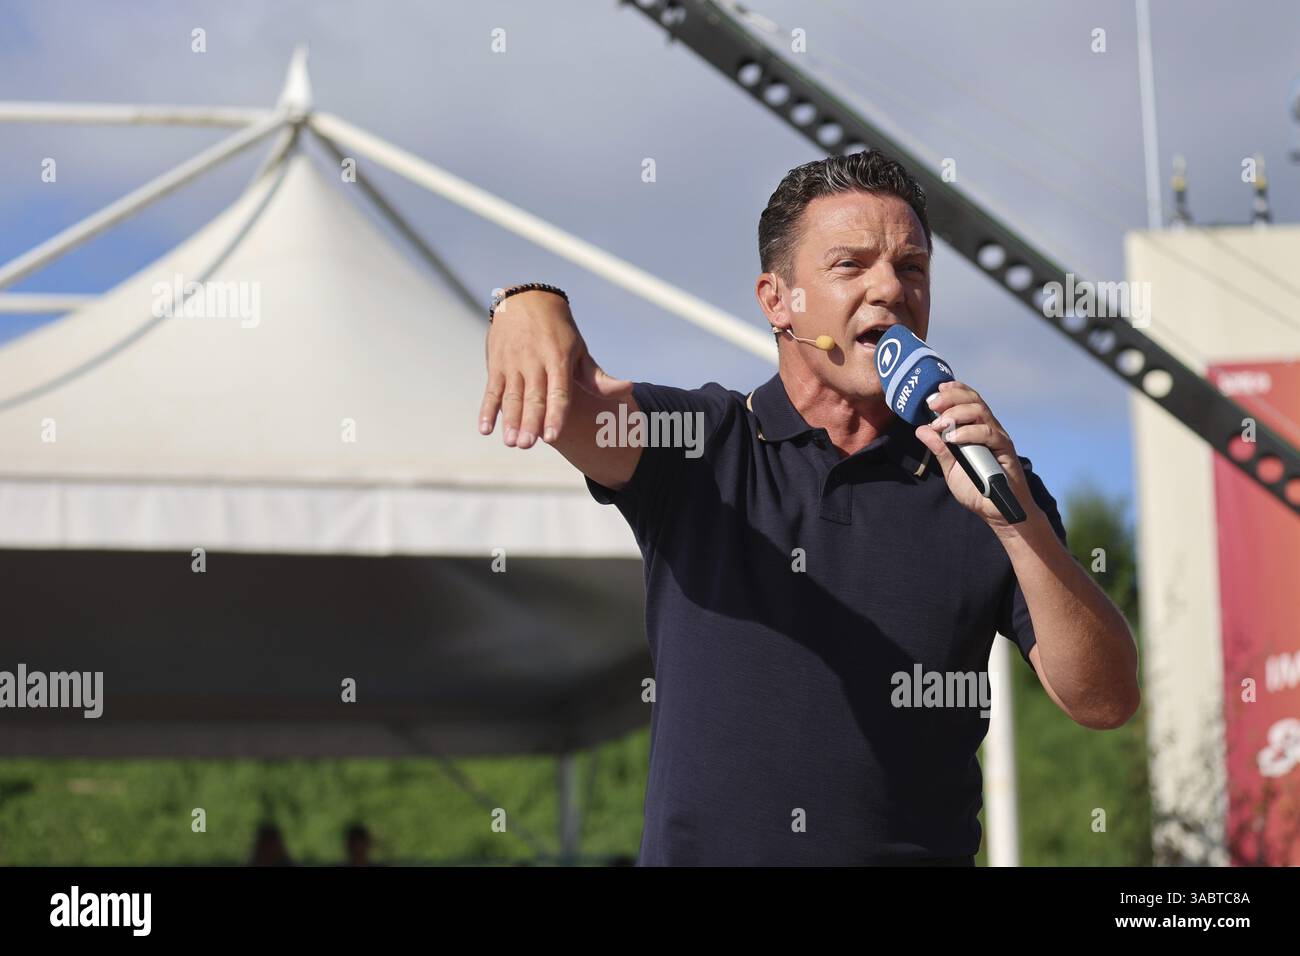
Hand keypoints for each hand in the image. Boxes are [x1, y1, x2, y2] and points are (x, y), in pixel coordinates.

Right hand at [479, 289, 631, 447]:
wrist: (527, 299)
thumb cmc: (560, 331)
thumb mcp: (580, 350)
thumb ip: (598, 378)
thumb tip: (629, 389)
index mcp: (559, 359)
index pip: (558, 391)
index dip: (555, 414)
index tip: (552, 436)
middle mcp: (535, 361)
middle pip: (533, 397)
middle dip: (529, 422)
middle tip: (527, 445)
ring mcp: (513, 362)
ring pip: (511, 396)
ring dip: (510, 420)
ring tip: (511, 442)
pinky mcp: (496, 363)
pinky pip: (491, 390)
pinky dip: (486, 410)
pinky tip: (485, 429)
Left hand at [914, 380, 1036, 529]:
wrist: (998, 512)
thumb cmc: (977, 489)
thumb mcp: (951, 468)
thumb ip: (939, 449)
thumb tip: (921, 429)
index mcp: (976, 430)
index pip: (968, 401)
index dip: (954, 391)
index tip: (936, 390)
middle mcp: (989, 429)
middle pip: (974, 401)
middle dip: (951, 397)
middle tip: (932, 404)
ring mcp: (998, 438)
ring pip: (981, 412)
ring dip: (957, 413)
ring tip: (939, 423)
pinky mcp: (1005, 450)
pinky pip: (988, 434)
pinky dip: (969, 432)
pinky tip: (953, 437)